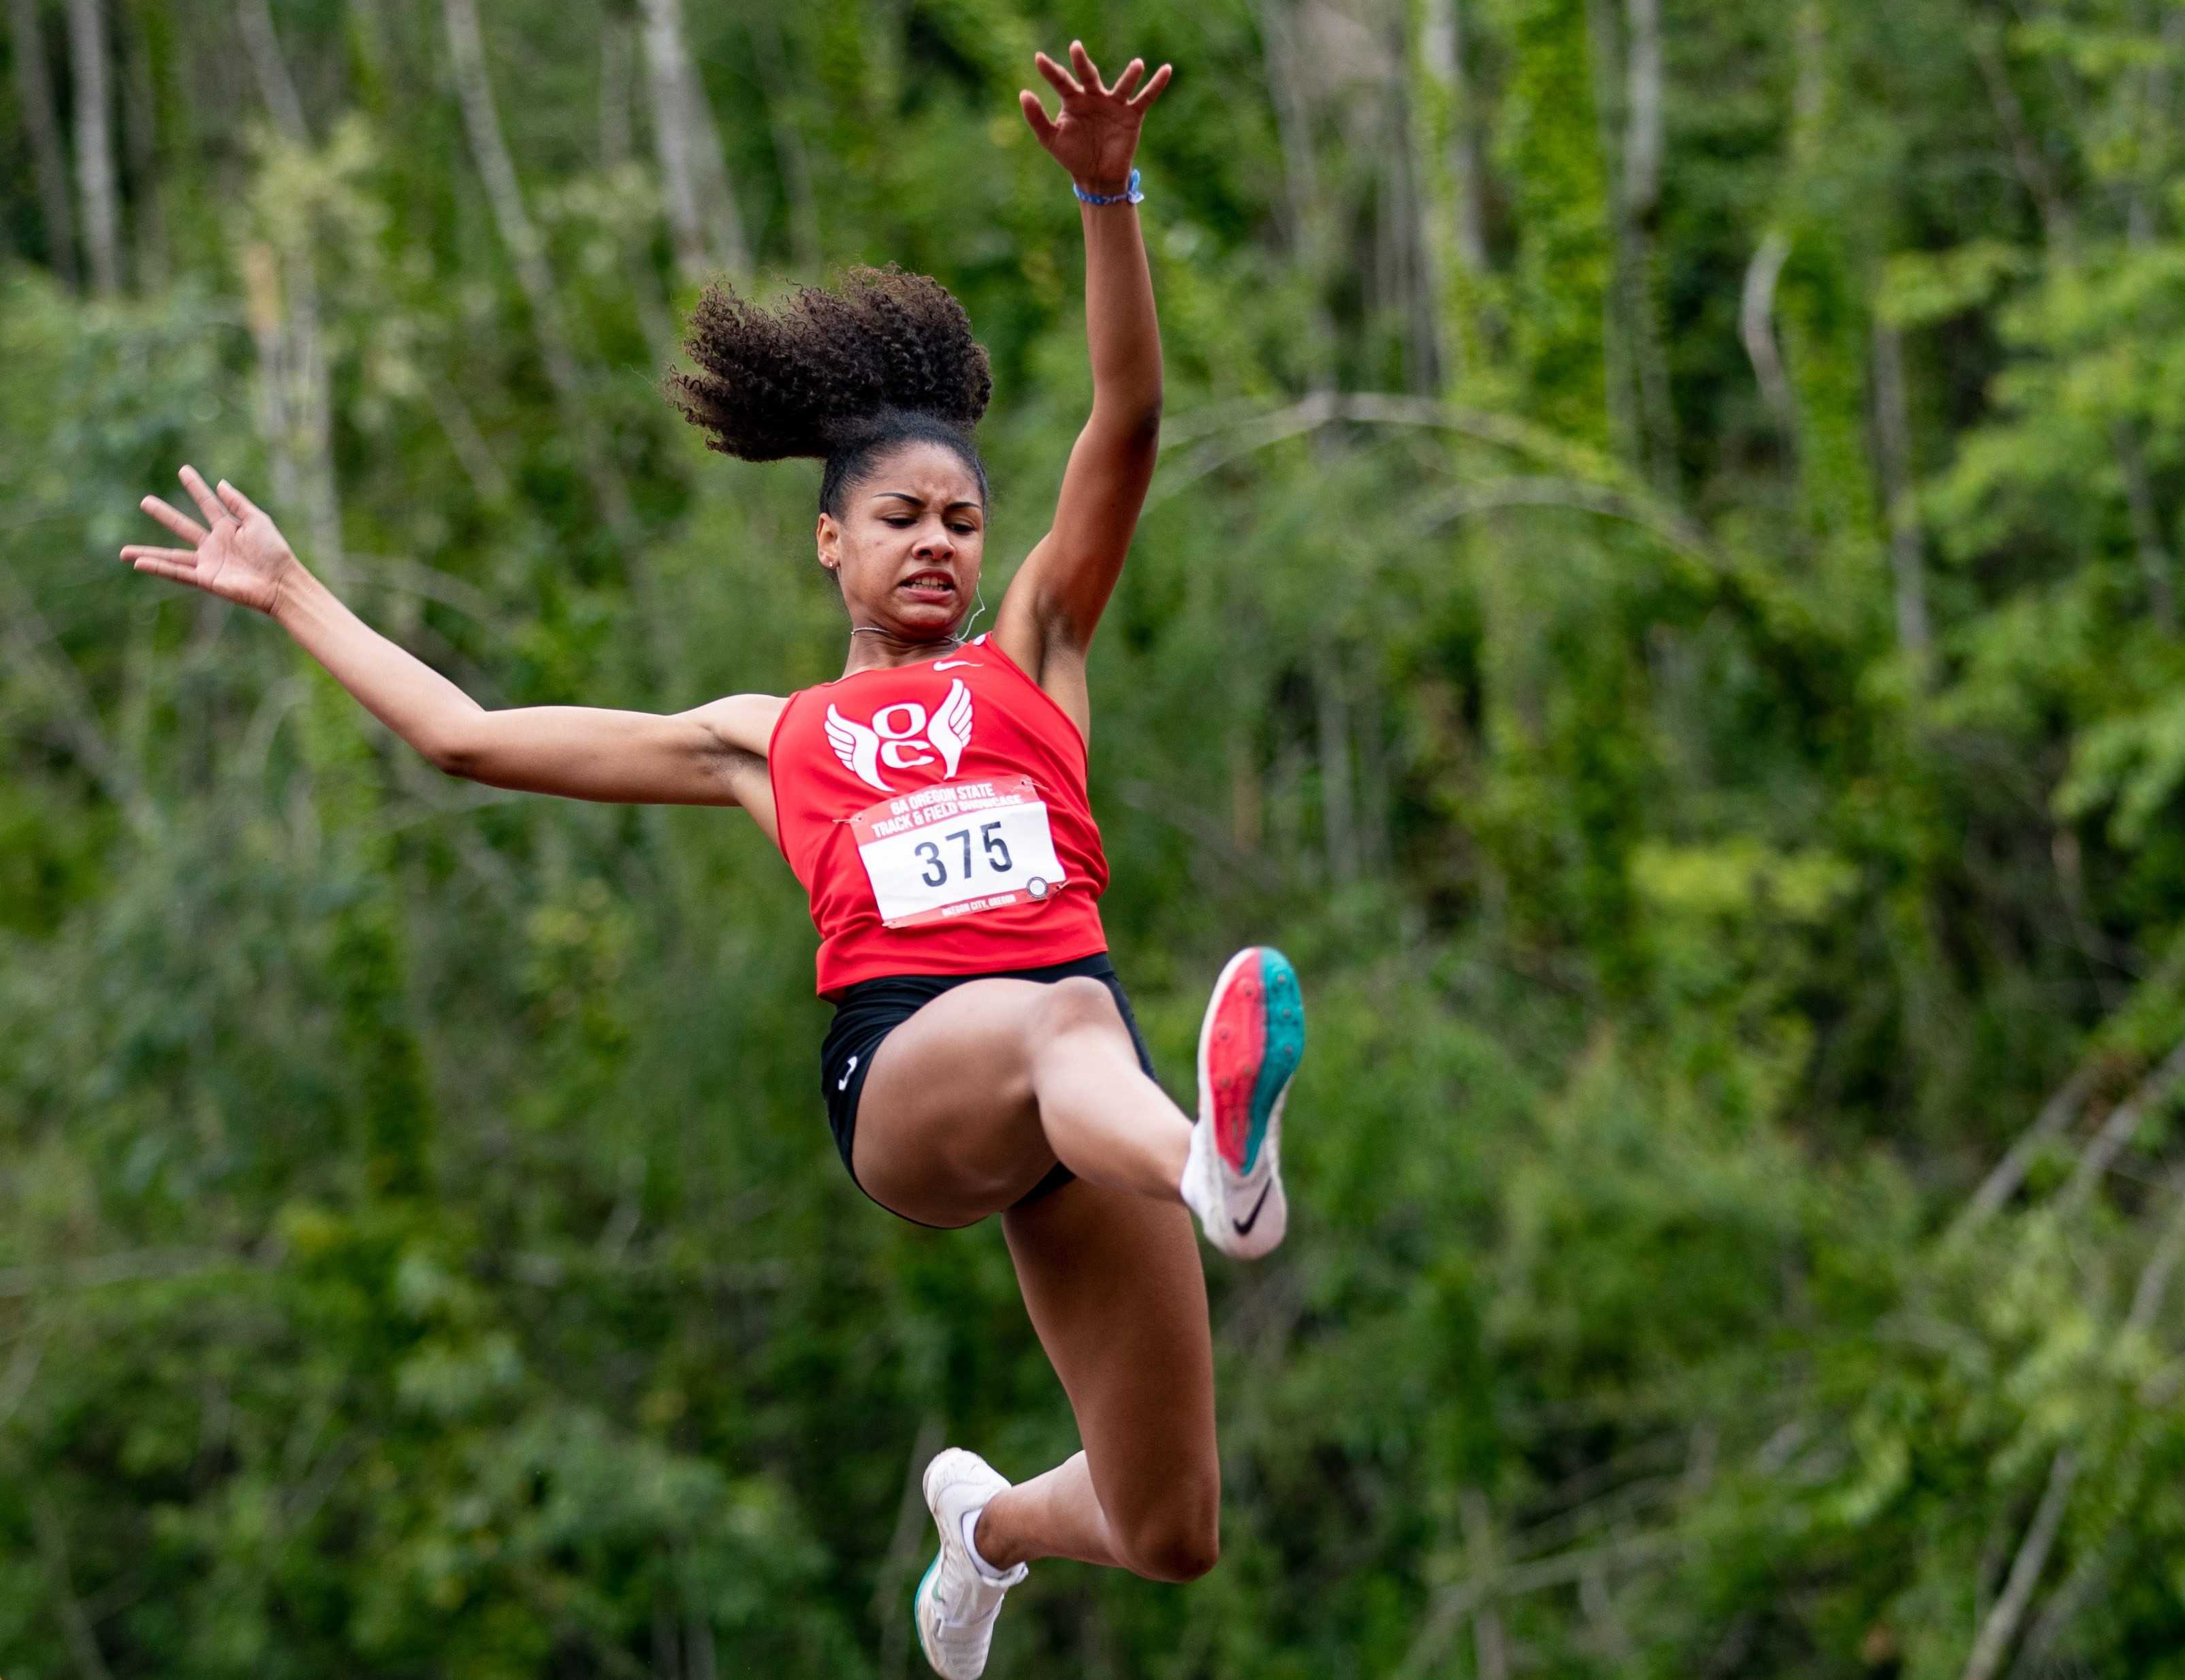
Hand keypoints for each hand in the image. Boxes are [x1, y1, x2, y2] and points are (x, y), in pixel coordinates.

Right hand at [122, 466, 300, 616]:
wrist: (282, 582)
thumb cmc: (275, 553)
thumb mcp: (259, 522)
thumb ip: (238, 503)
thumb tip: (221, 483)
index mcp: (229, 529)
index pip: (207, 504)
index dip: (196, 488)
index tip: (183, 470)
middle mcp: (214, 545)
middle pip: (183, 527)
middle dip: (164, 514)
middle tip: (145, 501)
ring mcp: (208, 563)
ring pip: (171, 556)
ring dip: (147, 553)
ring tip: (123, 552)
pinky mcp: (207, 579)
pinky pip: (178, 573)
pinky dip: (158, 568)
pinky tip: (139, 563)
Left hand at [1019, 42, 1170, 194]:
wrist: (1096, 177)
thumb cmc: (1072, 156)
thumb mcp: (1050, 139)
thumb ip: (1036, 118)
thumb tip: (1024, 93)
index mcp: (1073, 101)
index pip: (1061, 81)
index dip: (1050, 71)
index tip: (1038, 59)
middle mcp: (1094, 97)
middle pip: (1089, 75)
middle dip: (1081, 62)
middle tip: (1076, 46)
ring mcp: (1114, 105)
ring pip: (1122, 85)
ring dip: (1130, 75)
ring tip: (1137, 64)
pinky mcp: (1131, 115)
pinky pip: (1146, 97)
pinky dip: (1156, 84)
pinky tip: (1166, 70)